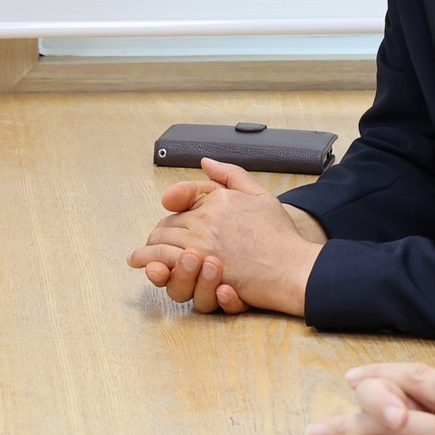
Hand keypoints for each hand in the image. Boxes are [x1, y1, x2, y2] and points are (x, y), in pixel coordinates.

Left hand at [128, 159, 325, 312]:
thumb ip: (230, 175)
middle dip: (158, 236)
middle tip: (153, 246)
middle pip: (167, 227)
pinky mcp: (202, 272)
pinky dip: (156, 265)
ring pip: (161, 245)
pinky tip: (151, 268)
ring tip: (141, 258)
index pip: (181, 202)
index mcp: (217, 201)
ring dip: (149, 252)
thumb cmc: (280, 237)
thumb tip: (205, 162)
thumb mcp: (259, 194)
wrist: (293, 268)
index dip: (171, 210)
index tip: (166, 214)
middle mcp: (206, 222)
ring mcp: (203, 246)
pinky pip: (168, 265)